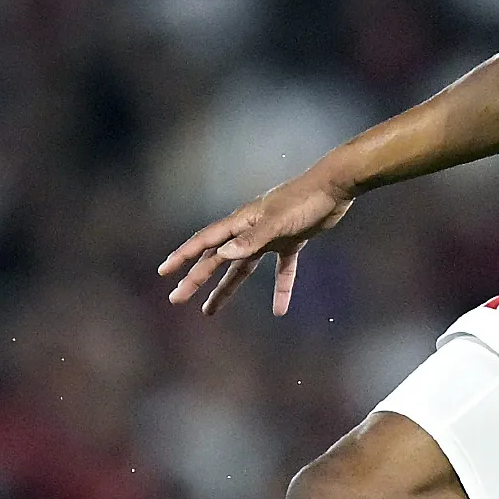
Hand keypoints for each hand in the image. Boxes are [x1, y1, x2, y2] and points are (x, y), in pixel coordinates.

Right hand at [157, 165, 356, 316]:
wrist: (335, 187)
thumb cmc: (304, 200)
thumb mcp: (277, 223)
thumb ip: (252, 239)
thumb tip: (222, 255)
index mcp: (241, 222)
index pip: (205, 242)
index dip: (183, 257)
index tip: (164, 272)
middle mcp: (250, 229)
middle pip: (217, 258)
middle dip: (196, 278)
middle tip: (177, 298)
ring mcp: (270, 236)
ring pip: (242, 267)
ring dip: (227, 288)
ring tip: (210, 310)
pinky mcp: (291, 241)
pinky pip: (282, 269)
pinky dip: (281, 289)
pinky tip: (279, 310)